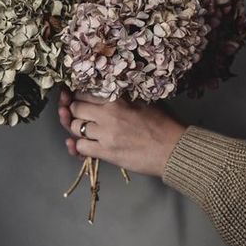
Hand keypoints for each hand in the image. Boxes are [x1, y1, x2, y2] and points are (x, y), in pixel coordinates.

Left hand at [58, 87, 186, 177]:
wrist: (174, 149)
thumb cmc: (164, 125)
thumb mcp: (144, 101)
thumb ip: (123, 96)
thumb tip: (108, 93)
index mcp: (117, 99)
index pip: (84, 92)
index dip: (76, 95)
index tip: (74, 97)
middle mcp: (108, 114)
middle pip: (75, 108)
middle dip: (72, 110)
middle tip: (74, 113)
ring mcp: (105, 134)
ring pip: (74, 127)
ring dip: (75, 128)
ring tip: (80, 129)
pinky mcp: (106, 152)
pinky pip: (80, 147)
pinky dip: (77, 147)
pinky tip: (79, 145)